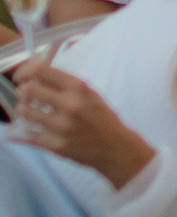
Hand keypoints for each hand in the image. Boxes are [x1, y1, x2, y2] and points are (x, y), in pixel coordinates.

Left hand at [10, 64, 154, 187]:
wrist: (115, 147)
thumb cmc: (101, 117)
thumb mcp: (89, 94)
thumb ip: (64, 84)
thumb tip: (34, 72)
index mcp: (80, 88)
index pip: (41, 70)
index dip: (25, 70)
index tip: (22, 76)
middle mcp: (70, 105)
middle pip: (28, 89)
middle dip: (22, 91)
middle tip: (25, 95)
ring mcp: (62, 126)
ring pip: (25, 112)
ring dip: (23, 110)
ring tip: (29, 112)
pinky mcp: (56, 145)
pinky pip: (27, 135)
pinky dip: (21, 132)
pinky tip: (26, 130)